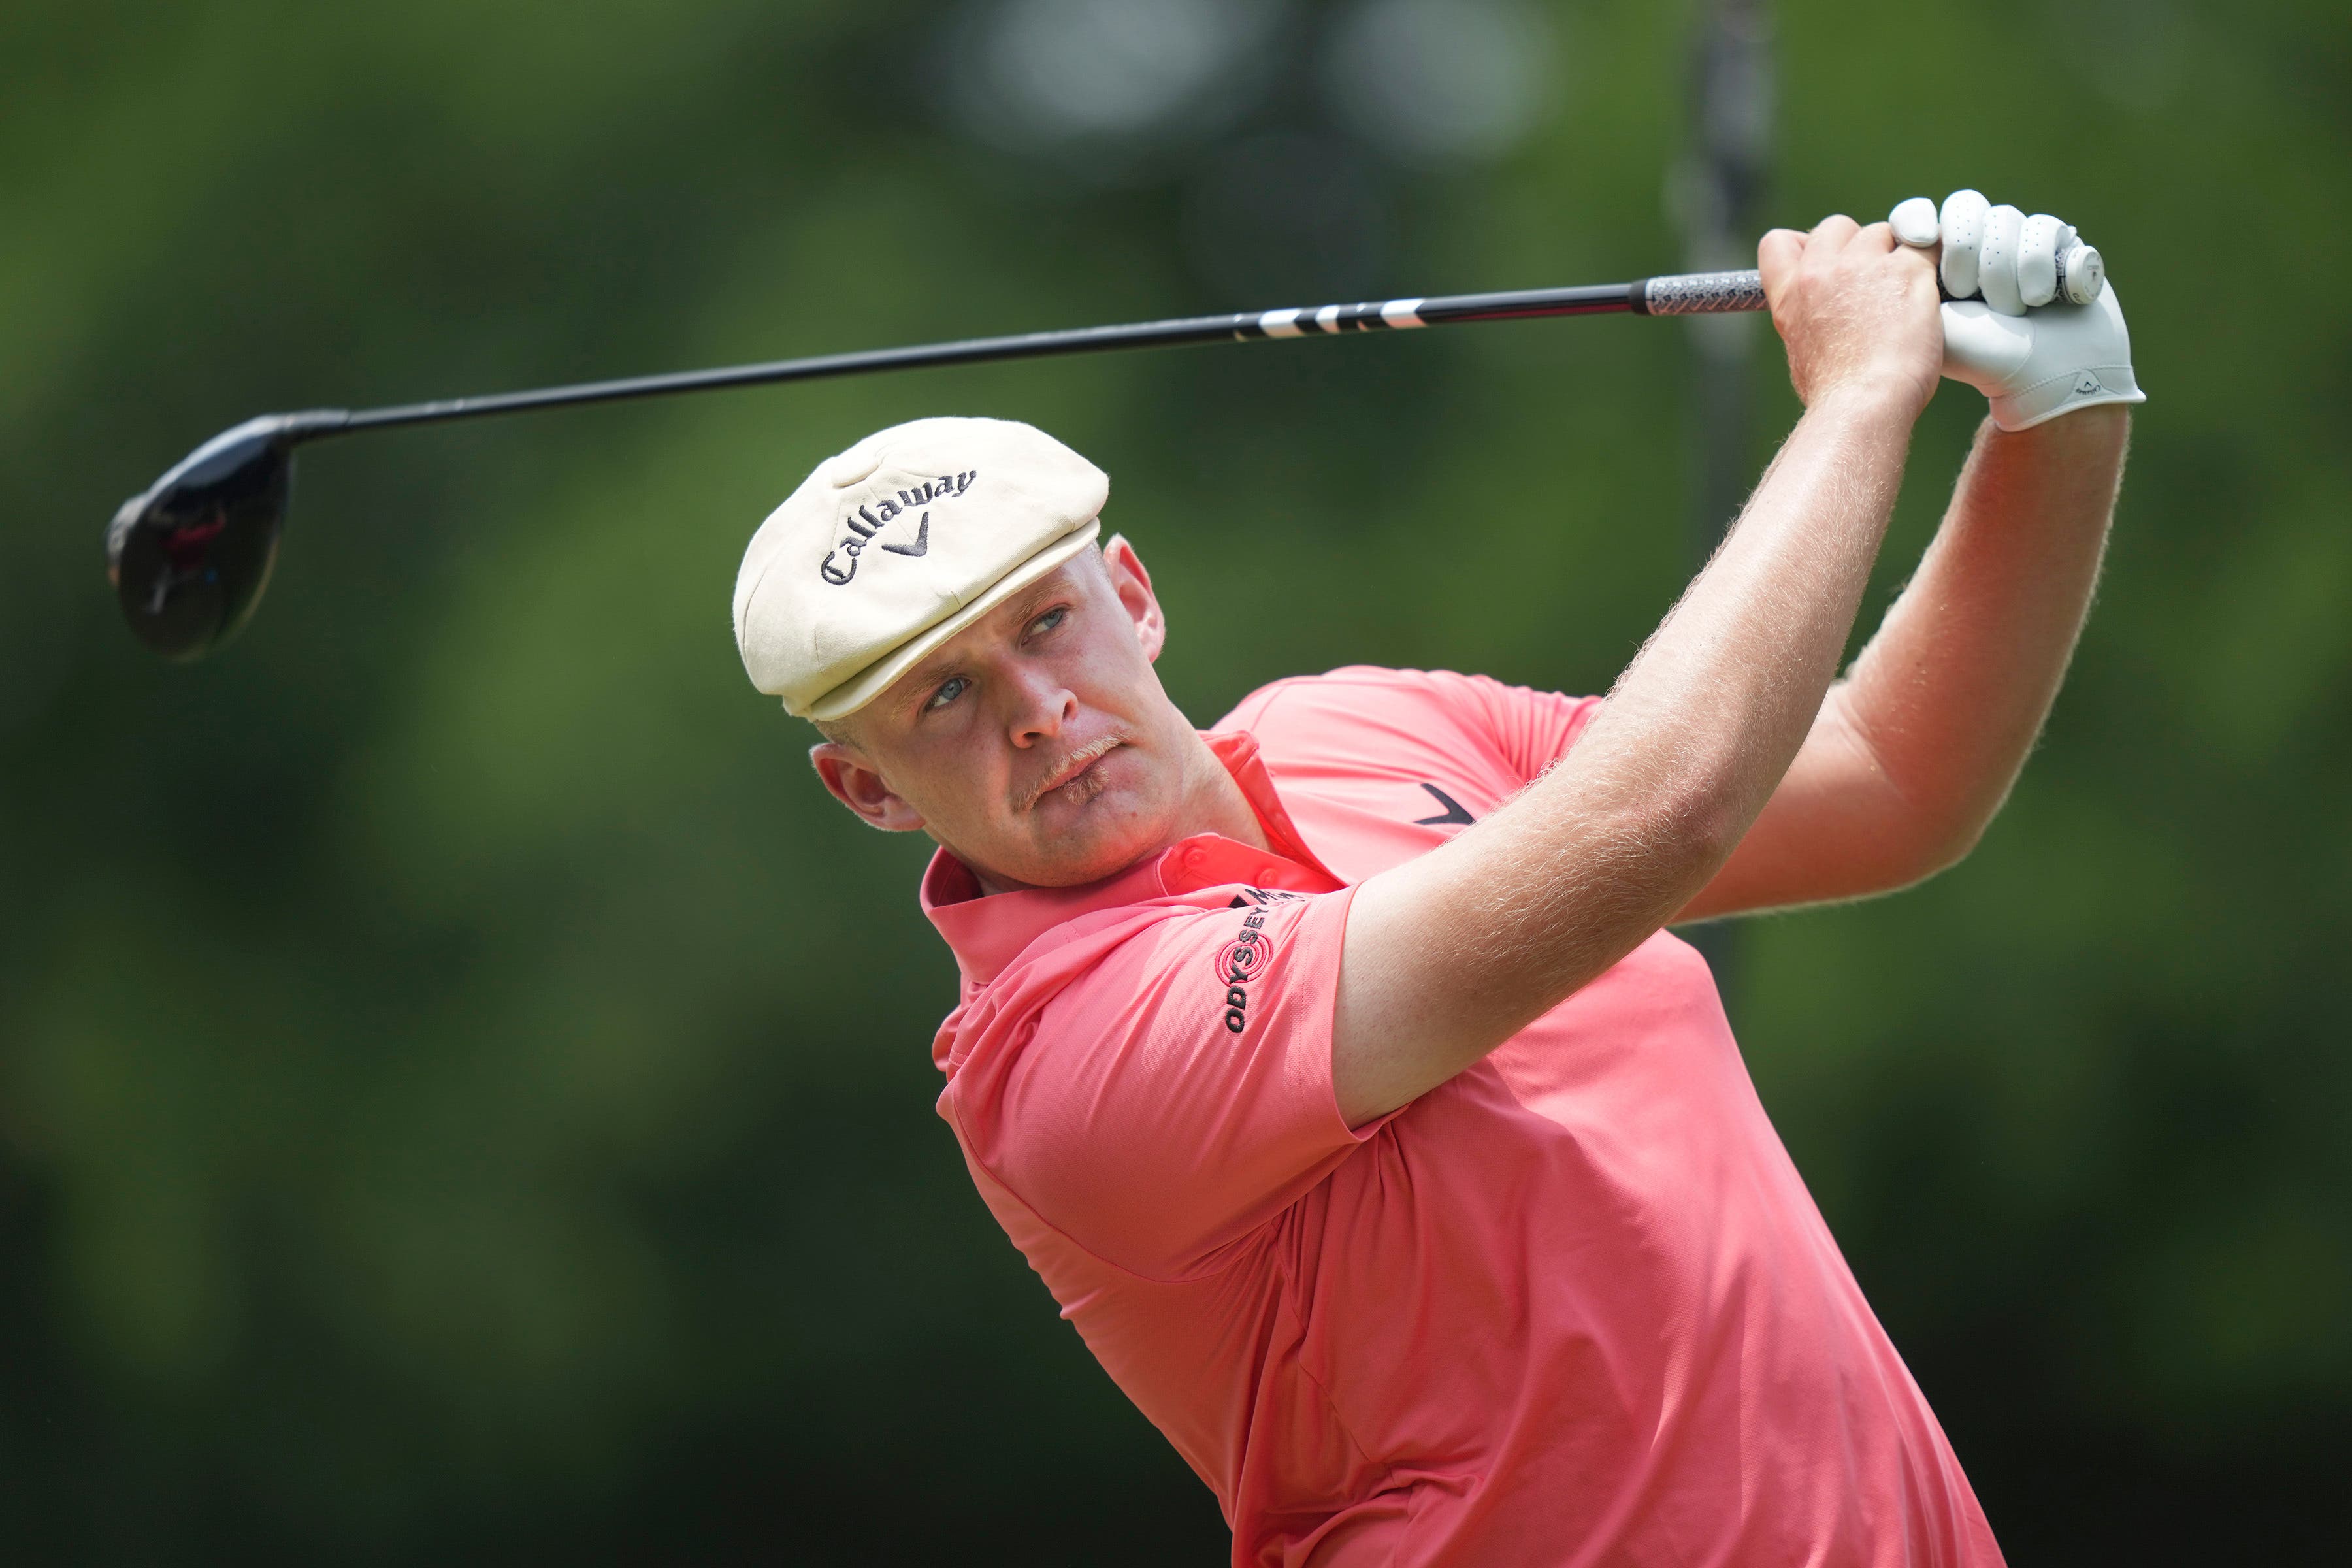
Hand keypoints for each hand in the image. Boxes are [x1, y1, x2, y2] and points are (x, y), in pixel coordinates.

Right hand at [1757, 215, 1942, 416]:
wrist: (1863, 404)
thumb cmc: (1836, 391)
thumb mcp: (1802, 350)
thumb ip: (1809, 316)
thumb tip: (1826, 313)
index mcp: (1790, 293)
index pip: (1778, 241)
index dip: (1804, 245)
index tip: (1825, 263)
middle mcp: (1822, 271)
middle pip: (1837, 226)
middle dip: (1857, 247)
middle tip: (1874, 283)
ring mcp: (1864, 266)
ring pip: (1884, 232)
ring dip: (1896, 256)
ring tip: (1905, 299)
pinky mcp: (1907, 270)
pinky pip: (1925, 247)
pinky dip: (1930, 266)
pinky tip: (1931, 295)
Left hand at [1889, 190, 2147, 430]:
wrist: (2046, 380)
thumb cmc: (1982, 359)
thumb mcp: (1929, 321)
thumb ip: (1904, 280)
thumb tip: (1891, 240)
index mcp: (1934, 262)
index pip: (1917, 213)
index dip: (1915, 218)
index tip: (1918, 239)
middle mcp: (1976, 247)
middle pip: (1965, 207)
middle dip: (1966, 249)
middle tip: (1966, 292)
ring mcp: (2018, 245)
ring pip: (2006, 218)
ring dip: (2007, 268)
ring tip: (2014, 310)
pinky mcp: (2059, 248)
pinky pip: (2047, 229)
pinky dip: (2044, 265)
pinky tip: (2046, 298)